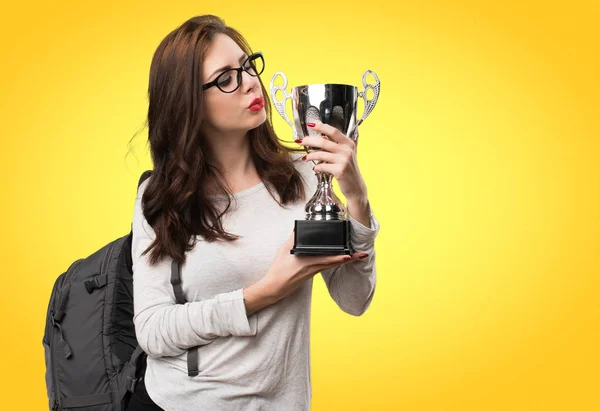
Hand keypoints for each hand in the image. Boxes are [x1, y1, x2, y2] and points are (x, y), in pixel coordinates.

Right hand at [245, 230, 368, 313]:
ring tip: (357, 256)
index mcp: (309, 261)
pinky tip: (342, 258)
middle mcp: (315, 267)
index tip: (350, 255)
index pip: (328, 259)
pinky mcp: (313, 273)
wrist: (275, 286)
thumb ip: (294, 237)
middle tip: (363, 254)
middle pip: (336, 262)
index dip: (340, 258)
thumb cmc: (279, 269)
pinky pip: (327, 266)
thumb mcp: (285, 250)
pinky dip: (335, 262)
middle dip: (350, 258)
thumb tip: (299, 227)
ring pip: (333, 264)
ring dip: (345, 260)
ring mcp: (315, 271)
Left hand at [296, 120, 367, 201]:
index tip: (310, 124)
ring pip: (321, 154)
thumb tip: (318, 138)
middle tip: (301, 141)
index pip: (333, 131)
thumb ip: (335, 145)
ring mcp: (344, 160)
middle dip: (309, 140)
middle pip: (324, 141)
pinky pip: (322, 166)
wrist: (355, 186)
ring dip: (310, 156)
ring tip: (305, 157)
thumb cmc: (348, 170)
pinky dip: (316, 167)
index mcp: (348, 143)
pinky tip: (315, 168)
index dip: (321, 126)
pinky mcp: (339, 171)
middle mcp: (347, 150)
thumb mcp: (345, 154)